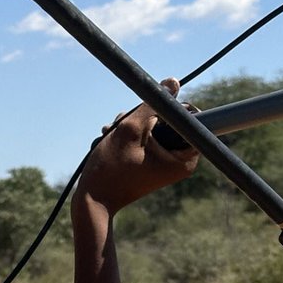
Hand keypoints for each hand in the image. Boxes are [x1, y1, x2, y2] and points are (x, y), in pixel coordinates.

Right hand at [76, 79, 198, 216]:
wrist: (92, 200)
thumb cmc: (112, 168)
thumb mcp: (131, 129)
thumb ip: (153, 104)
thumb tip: (173, 82)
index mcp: (184, 160)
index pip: (190, 118)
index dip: (167, 108)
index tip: (145, 117)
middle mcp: (179, 163)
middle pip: (171, 121)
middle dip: (144, 117)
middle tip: (123, 126)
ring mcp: (165, 164)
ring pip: (154, 128)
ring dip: (132, 125)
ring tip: (112, 133)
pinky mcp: (152, 164)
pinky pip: (147, 140)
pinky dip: (129, 136)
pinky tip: (111, 139)